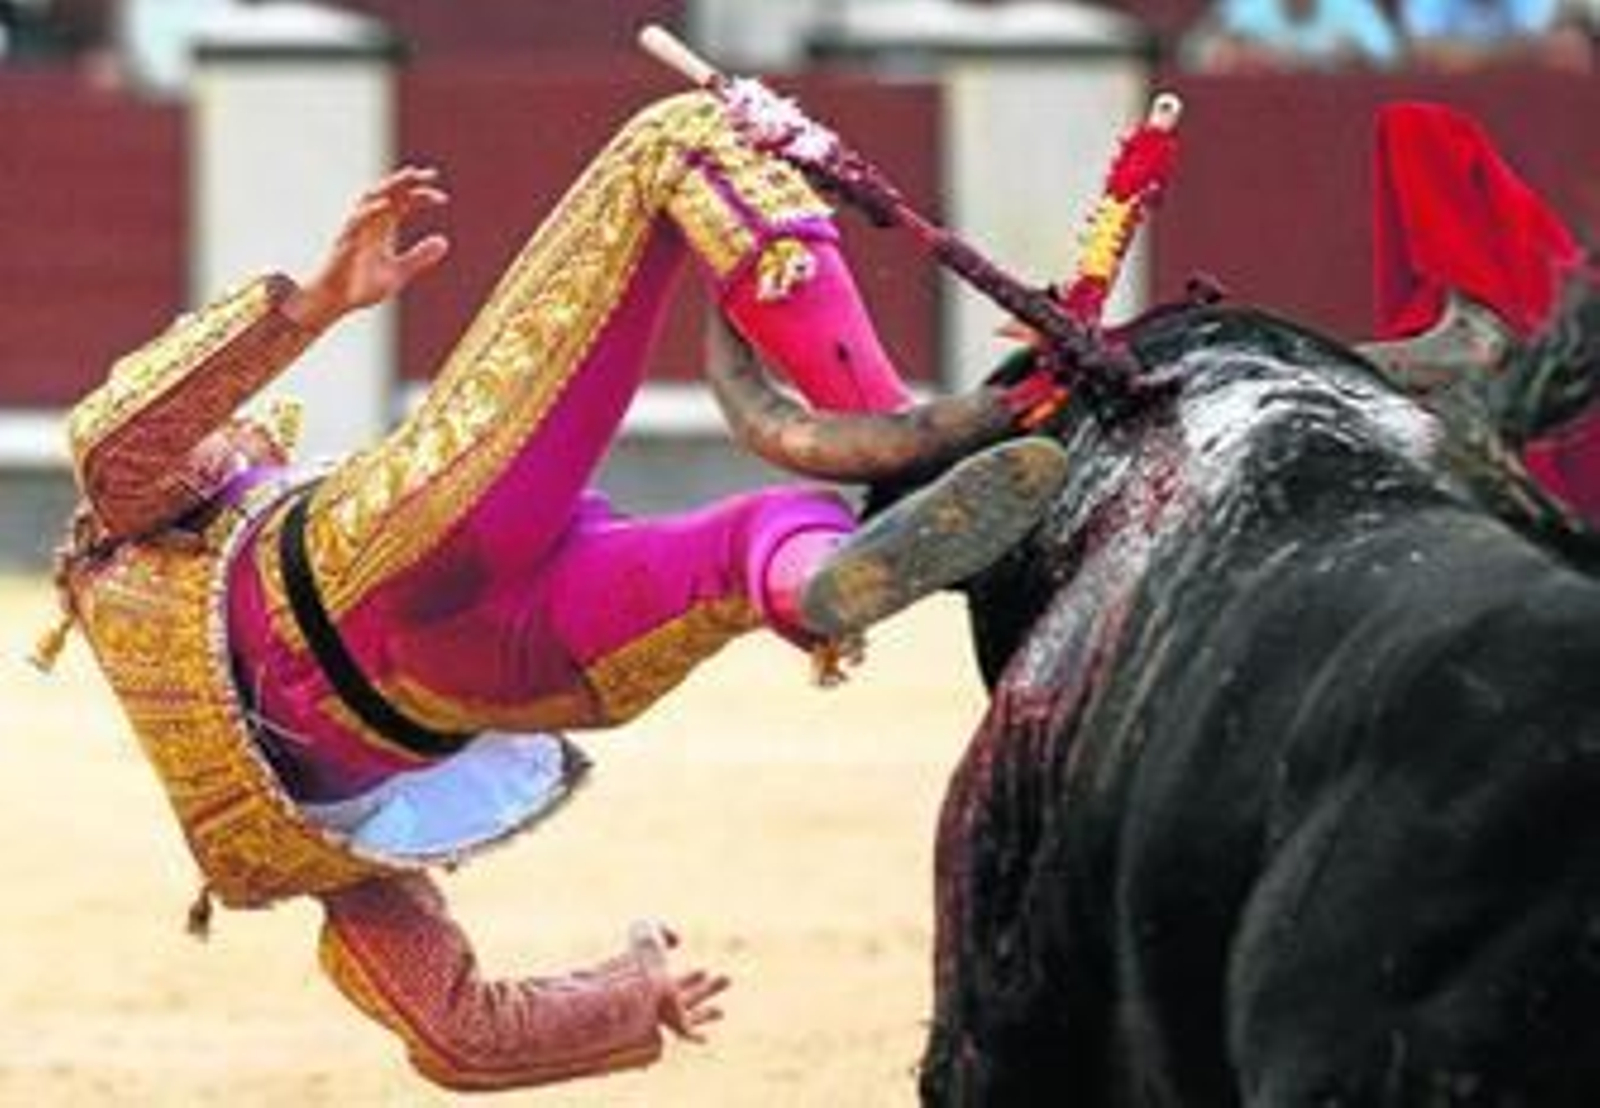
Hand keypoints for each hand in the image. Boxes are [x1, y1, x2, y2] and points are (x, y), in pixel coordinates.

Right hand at [286, 165, 450, 331]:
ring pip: (371, 199)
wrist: (334, 303)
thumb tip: (444, 241)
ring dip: (391, 186)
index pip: (402, 203)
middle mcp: (368, 223)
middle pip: (388, 193)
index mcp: (381, 228)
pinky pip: (357, 222)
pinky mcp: (345, 243)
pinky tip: (387, 205)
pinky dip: (372, 211)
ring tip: (409, 176)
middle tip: (431, 174)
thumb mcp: (398, 273)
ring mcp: (355, 230)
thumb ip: (419, 257)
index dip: (420, 195)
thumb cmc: (361, 287)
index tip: (442, 197)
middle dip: (407, 181)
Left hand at [630, 921, 730, 1043]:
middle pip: (684, 996)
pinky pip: (688, 1034)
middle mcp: (656, 998)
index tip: (703, 971)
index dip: (689, 978)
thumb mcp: (647, 932)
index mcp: (648, 979)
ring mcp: (666, 1012)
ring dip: (706, 1015)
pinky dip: (696, 1037)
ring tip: (722, 1012)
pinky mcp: (676, 1023)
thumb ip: (662, 930)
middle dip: (702, 990)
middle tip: (719, 982)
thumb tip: (678, 941)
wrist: (638, 983)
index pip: (671, 980)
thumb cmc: (639, 955)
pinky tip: (704, 1040)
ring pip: (689, 1016)